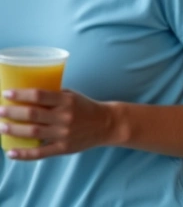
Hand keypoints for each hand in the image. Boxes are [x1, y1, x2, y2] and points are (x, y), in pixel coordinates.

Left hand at [0, 89, 116, 159]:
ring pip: (33, 133)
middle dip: (12, 112)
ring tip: (1, 126)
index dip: (21, 95)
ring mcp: (64, 134)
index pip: (39, 96)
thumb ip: (52, 96)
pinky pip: (41, 152)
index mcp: (66, 101)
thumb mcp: (72, 96)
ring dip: (14, 130)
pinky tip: (11, 152)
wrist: (107, 124)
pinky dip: (24, 154)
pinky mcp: (63, 148)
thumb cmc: (86, 107)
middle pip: (33, 115)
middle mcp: (65, 117)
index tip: (6, 93)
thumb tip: (26, 95)